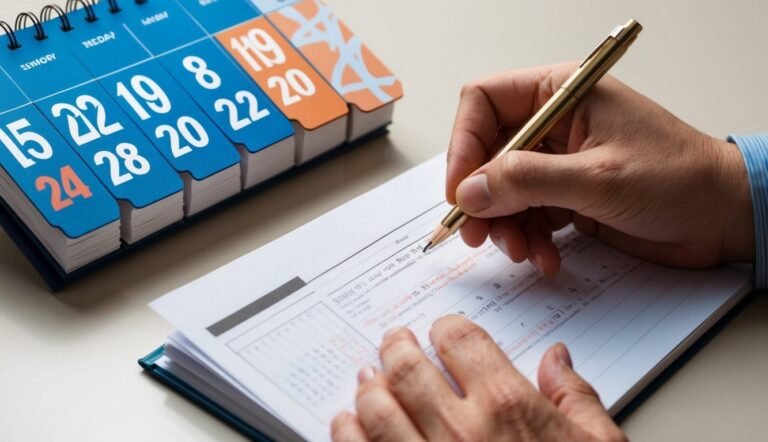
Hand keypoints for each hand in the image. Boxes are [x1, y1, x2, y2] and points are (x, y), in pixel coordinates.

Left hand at [331, 316, 625, 441]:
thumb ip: (576, 397)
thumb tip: (557, 358)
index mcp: (509, 408)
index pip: (461, 340)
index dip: (446, 328)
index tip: (442, 331)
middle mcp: (461, 429)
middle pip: (409, 366)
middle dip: (398, 347)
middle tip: (395, 342)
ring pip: (377, 405)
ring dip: (369, 385)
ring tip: (369, 378)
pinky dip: (346, 431)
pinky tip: (347, 422)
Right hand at [447, 63, 753, 274]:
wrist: (724, 218)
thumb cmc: (680, 180)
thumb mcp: (596, 178)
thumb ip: (526, 182)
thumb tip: (470, 190)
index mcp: (562, 94)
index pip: (485, 102)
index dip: (464, 144)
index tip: (460, 189)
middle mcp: (555, 124)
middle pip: (488, 152)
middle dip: (481, 196)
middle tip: (477, 232)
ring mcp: (560, 162)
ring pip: (503, 189)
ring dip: (505, 225)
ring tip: (521, 250)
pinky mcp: (567, 195)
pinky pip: (528, 214)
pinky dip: (529, 238)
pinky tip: (545, 256)